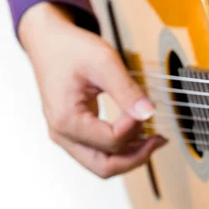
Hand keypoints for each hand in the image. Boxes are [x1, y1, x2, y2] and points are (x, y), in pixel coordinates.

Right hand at [19, 2, 166, 178]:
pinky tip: (140, 136)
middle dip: (137, 157)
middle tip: (160, 139)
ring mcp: (67, 136)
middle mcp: (62, 134)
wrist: (49, 41)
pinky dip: (121, 150)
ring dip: (130, 156)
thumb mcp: (104, 61)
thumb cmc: (70, 49)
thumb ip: (126, 89)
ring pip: (103, 165)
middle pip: (105, 167)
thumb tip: (148, 113)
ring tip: (154, 139)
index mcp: (66, 119)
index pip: (112, 141)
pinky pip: (100, 153)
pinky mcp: (74, 133)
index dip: (136, 127)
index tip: (146, 107)